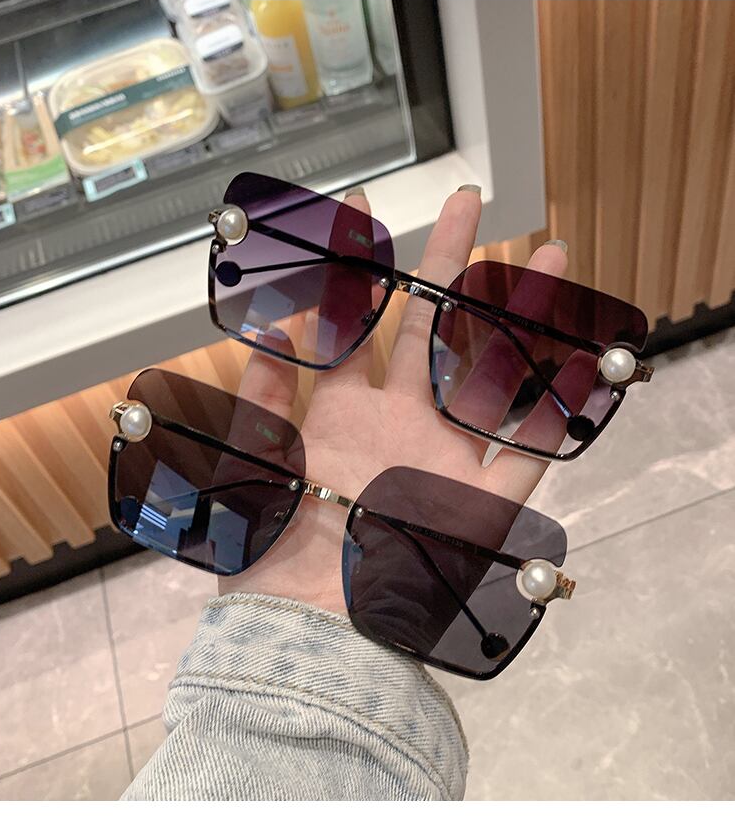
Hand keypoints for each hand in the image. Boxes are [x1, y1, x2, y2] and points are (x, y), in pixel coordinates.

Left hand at [221, 186, 567, 613]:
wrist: (311, 635)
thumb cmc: (275, 560)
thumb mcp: (252, 468)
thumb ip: (261, 396)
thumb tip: (267, 326)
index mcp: (342, 411)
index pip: (350, 322)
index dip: (355, 266)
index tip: (361, 206)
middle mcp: (399, 424)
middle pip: (431, 328)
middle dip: (451, 264)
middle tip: (469, 203)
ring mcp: (444, 459)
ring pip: (491, 373)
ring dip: (520, 317)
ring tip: (549, 260)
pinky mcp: (480, 507)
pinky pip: (529, 456)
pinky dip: (559, 414)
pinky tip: (586, 363)